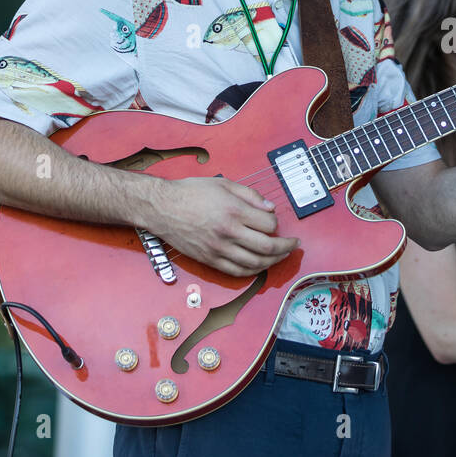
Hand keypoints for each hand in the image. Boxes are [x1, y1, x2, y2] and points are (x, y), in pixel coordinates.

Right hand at [147, 176, 298, 276]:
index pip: (269, 225)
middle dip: (286, 248)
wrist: (161, 207)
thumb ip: (250, 195)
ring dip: (273, 262)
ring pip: (254, 263)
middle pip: (267, 247)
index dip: (278, 225)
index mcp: (234, 211)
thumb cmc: (191, 192)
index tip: (276, 223)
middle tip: (294, 245)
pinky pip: (236, 272)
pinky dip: (252, 271)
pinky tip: (260, 266)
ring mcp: (218, 249)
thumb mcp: (224, 184)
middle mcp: (228, 232)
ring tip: (281, 256)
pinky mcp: (209, 259)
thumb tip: (270, 208)